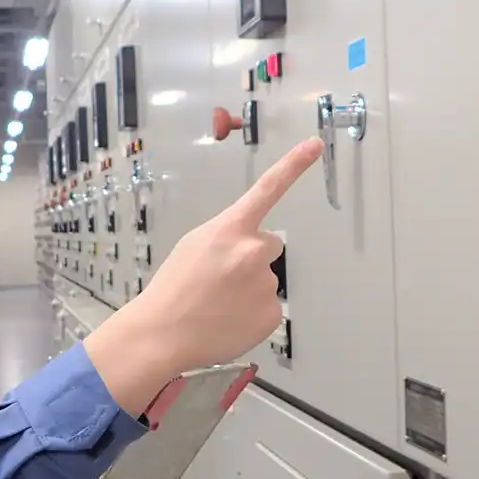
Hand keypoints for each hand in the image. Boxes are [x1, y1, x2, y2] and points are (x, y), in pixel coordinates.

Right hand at [84, 137, 322, 413]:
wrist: (163, 334)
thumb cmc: (173, 287)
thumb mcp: (195, 245)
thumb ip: (227, 237)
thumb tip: (247, 245)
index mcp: (230, 229)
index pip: (267, 189)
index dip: (294, 165)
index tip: (316, 144)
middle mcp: (253, 252)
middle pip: (268, 246)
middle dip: (252, 257)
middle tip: (222, 279)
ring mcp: (265, 284)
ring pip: (265, 279)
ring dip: (249, 288)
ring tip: (218, 304)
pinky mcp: (271, 315)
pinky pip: (267, 308)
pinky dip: (252, 314)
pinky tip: (228, 320)